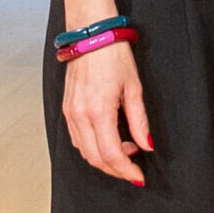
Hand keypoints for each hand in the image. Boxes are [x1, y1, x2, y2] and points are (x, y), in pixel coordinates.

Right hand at [62, 39, 152, 185]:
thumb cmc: (114, 56)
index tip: (139, 177)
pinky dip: (93, 147)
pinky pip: (77, 139)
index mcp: (98, 111)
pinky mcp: (66, 109)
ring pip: (84, 151)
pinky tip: (110, 139)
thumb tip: (148, 144)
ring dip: (104, 159)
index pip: (112, 154)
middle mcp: (79, 115)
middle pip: (95, 158)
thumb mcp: (134, 88)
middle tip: (134, 169)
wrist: (91, 35)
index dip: (127, 170)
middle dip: (116, 169)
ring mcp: (69, 113)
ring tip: (127, 150)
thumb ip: (140, 121)